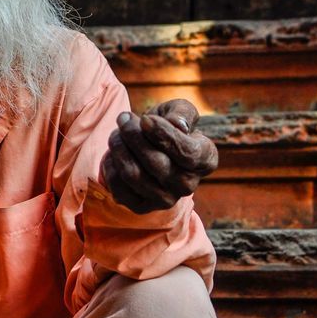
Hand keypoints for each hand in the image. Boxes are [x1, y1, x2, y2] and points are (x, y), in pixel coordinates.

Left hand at [100, 99, 218, 213]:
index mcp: (205, 160)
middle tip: (123, 119)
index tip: (144, 118)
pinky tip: (114, 153)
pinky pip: (118, 187)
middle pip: (156, 163)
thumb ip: (182, 113)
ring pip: (134, 175)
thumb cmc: (167, 125)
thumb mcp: (179, 110)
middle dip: (133, 136)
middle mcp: (188, 185)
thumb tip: (178, 125)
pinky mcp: (142, 207)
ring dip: (119, 148)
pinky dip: (110, 165)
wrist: (149, 147)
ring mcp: (165, 199)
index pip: (187, 152)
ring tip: (116, 133)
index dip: (163, 134)